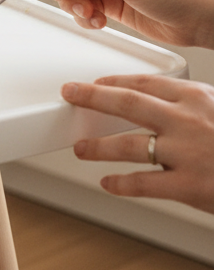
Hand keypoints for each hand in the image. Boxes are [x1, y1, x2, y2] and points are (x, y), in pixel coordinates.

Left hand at [62, 75, 213, 213]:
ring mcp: (188, 153)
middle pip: (127, 103)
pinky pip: (143, 184)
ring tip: (80, 147)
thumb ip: (196, 107)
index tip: (96, 83)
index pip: (146, 83)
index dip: (115, 82)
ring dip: (97, 146)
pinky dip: (120, 184)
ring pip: (128, 144)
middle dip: (92, 97)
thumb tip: (163, 103)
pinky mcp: (190, 186)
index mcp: (199, 98)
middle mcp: (189, 121)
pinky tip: (107, 183)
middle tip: (70, 94)